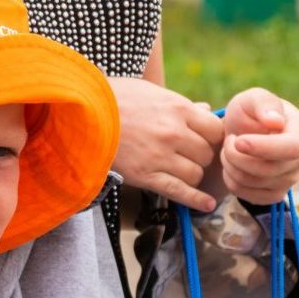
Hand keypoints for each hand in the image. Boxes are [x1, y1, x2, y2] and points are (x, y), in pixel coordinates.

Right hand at [108, 77, 225, 211]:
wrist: (82, 115)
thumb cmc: (115, 100)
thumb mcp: (151, 92)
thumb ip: (181, 104)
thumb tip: (205, 111)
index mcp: (178, 108)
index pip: (215, 129)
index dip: (211, 136)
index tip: (203, 139)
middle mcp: (174, 132)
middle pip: (206, 154)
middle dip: (199, 156)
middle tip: (186, 154)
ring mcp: (160, 156)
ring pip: (195, 174)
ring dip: (190, 174)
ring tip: (177, 169)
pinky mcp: (146, 176)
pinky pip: (179, 191)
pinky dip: (196, 200)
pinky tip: (207, 204)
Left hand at [221, 88, 298, 203]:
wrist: (240, 133)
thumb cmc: (248, 113)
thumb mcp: (252, 99)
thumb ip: (264, 104)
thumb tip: (276, 122)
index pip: (291, 147)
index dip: (263, 148)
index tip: (237, 141)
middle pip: (269, 169)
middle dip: (238, 157)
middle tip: (227, 142)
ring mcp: (291, 177)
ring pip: (257, 183)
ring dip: (232, 168)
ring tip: (227, 151)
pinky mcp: (276, 193)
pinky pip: (252, 197)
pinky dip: (233, 183)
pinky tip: (231, 167)